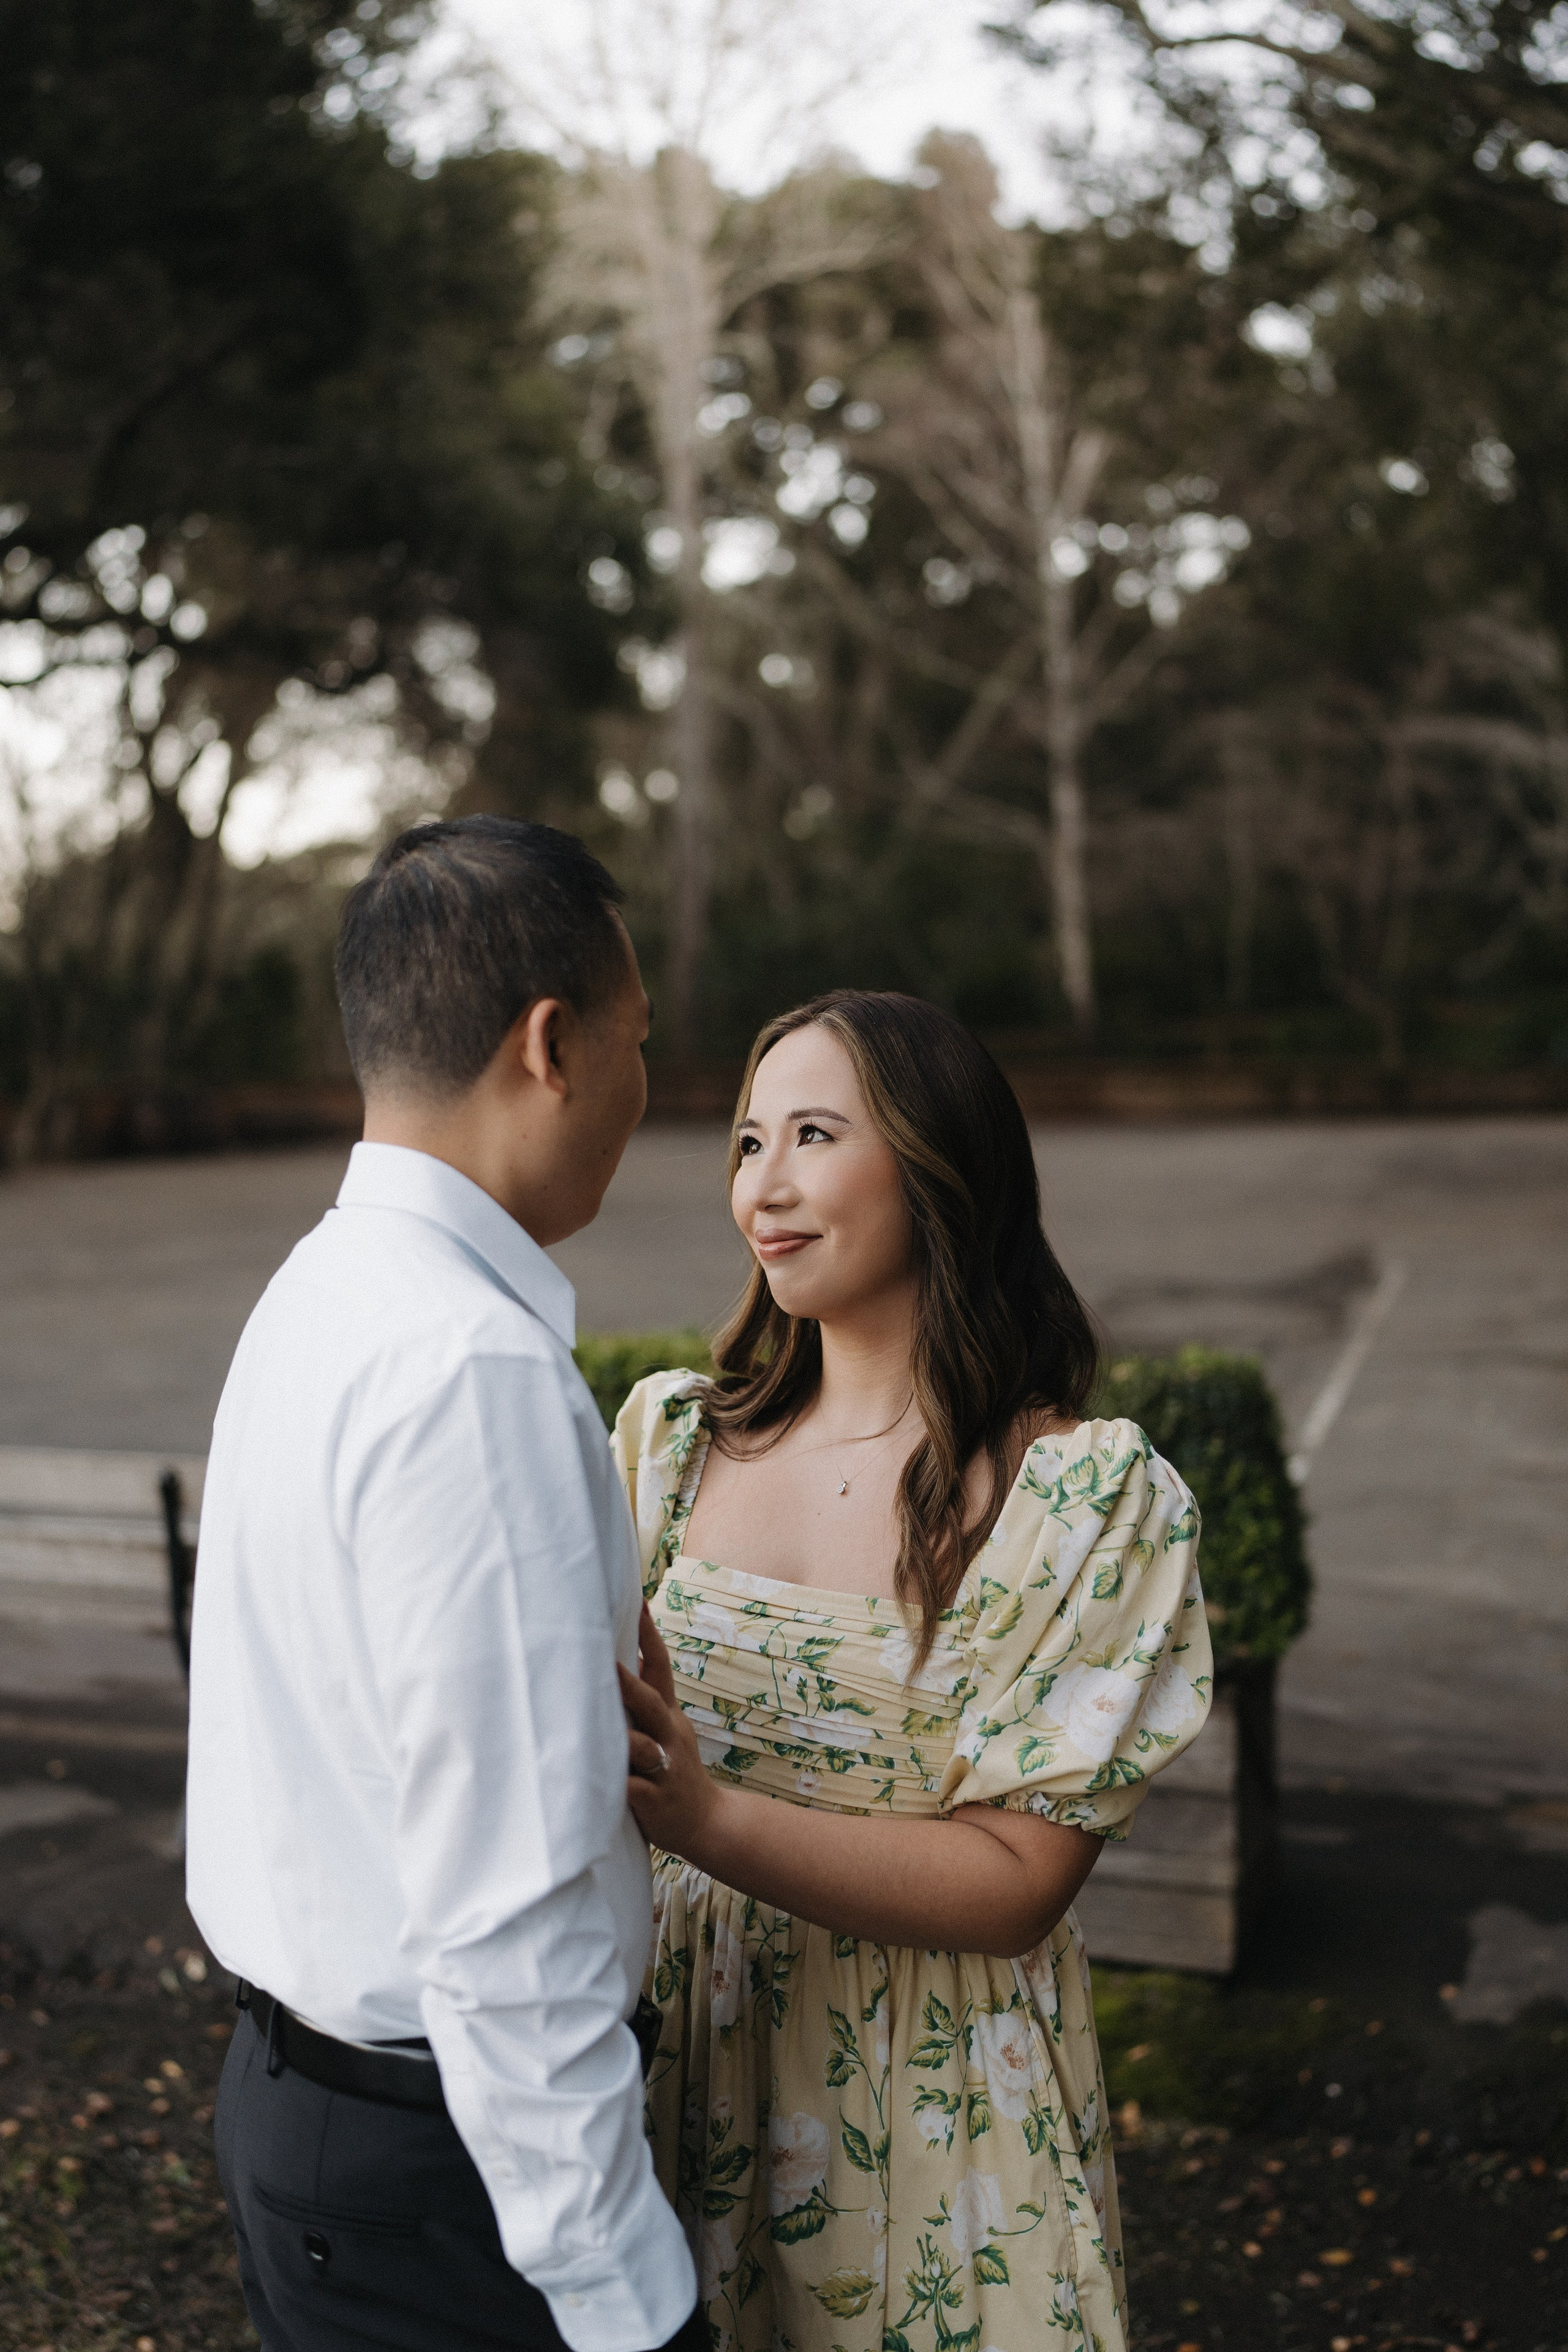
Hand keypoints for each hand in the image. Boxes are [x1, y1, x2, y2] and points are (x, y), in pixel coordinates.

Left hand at [620, 1604, 720, 1862]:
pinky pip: (635, 1791)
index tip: (639, 1602)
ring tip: (598, 1727)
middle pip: (650, 1702)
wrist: (706, 1822)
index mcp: (668, 1715)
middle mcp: (669, 1736)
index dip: (649, 1636)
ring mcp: (665, 1769)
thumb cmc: (671, 1768)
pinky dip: (618, 1786)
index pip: (660, 1667)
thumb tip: (616, 1656)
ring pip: (642, 1748)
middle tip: (606, 1660)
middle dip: (629, 1682)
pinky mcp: (656, 1801)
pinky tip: (595, 1784)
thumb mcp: (665, 1729)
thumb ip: (644, 1698)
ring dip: (622, 1737)